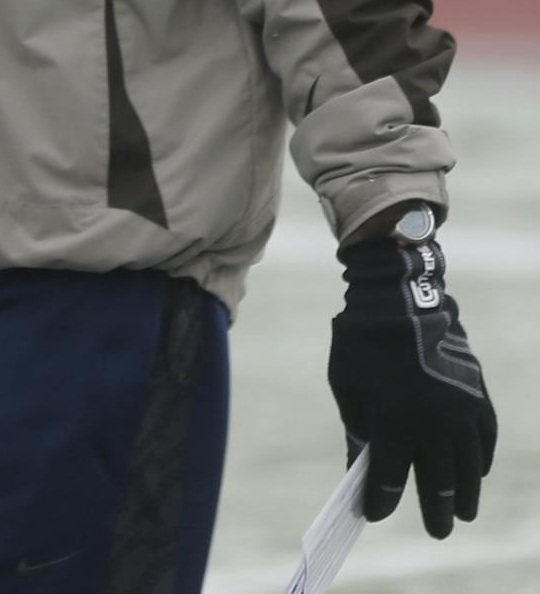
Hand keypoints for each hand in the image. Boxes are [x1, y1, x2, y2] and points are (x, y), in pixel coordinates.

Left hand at [327, 236, 495, 537]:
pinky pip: (485, 437)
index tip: (374, 514)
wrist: (397, 299)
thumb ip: (358, 430)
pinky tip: (478, 473)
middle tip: (438, 532)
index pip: (388, 477)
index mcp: (393, 422)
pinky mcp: (477, 394)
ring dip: (466, 493)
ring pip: (467, 465)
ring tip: (465, 513)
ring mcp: (460, 410)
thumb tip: (362, 467)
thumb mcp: (346, 387)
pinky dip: (482, 458)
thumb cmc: (360, 344)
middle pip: (436, 481)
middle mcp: (432, 423)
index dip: (381, 499)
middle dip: (435, 510)